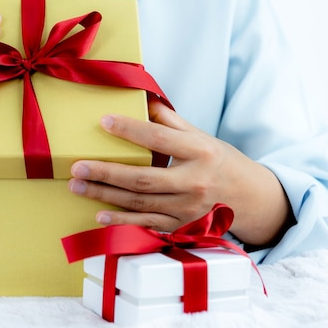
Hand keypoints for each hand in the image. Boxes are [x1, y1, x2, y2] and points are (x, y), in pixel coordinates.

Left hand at [68, 97, 291, 245]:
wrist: (250, 198)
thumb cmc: (221, 162)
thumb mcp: (202, 136)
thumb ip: (171, 122)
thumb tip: (142, 100)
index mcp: (199, 152)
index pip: (159, 139)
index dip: (130, 130)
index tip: (104, 121)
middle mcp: (193, 182)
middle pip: (142, 178)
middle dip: (106, 172)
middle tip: (77, 166)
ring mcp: (187, 208)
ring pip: (139, 202)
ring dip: (105, 195)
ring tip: (78, 186)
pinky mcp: (182, 226)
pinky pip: (146, 223)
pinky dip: (121, 220)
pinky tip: (99, 215)